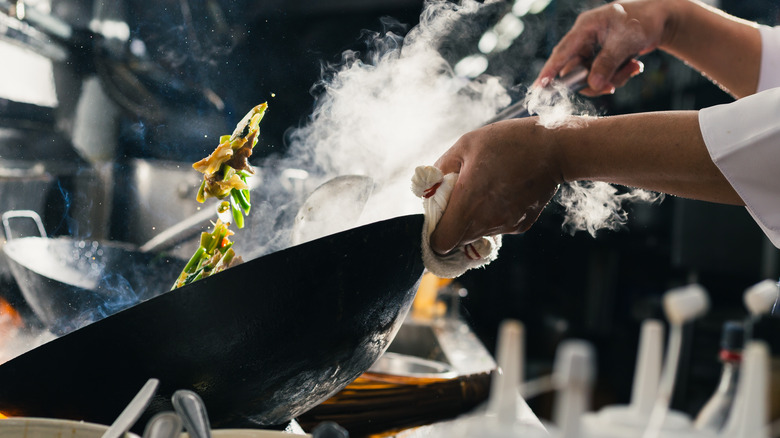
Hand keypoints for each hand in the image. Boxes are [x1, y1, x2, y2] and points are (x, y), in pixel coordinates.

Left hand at [429, 119, 561, 254]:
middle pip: (458, 240)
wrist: (555, 149)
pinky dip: (493, 214)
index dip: (434, 233)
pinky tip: (503, 191)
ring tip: (484, 188)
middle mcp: (486, 222)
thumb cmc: (508, 142)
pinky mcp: (520, 226)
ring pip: (477, 234)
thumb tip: (428, 187)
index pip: (441, 242)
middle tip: (459, 196)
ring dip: (473, 218)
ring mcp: (505, 226)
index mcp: (468, 203)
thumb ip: (441, 169)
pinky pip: (497, 226)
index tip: (437, 215)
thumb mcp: (466, 145)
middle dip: (453, 223)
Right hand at [535, 0, 674, 95]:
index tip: (539, 88)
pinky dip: (619, 76)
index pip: (562, 52)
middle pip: (576, 70)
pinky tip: (634, 66)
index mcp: (585, 28)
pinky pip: (603, 75)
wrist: (662, 18)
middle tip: (612, 86)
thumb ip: (607, 63)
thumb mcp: (625, 41)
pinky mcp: (602, 57)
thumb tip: (593, 84)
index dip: (549, 71)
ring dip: (612, 78)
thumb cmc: (643, 21)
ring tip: (633, 68)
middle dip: (595, 81)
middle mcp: (585, 39)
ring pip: (591, 76)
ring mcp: (593, 49)